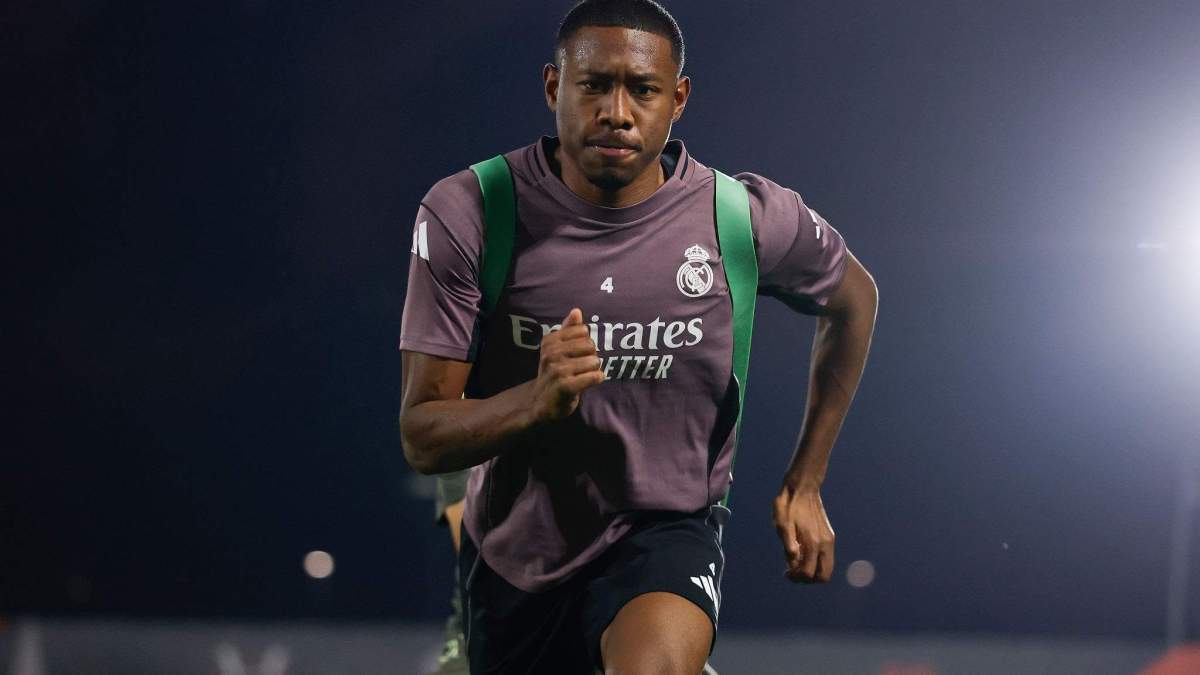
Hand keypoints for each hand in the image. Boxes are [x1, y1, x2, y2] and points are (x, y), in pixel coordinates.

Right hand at [529, 307, 604, 422]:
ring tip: (582, 377)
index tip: (576, 355)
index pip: (583, 331)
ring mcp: (557, 370)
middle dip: (590, 357)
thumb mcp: (557, 350)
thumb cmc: (553, 374)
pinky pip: (594, 377)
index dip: (584, 343)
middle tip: (580, 368)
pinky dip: (596, 379)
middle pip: (590, 345)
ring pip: (594, 361)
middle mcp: (551, 353)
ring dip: (593, 370)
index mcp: (549, 341)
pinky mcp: (565, 386)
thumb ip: (568, 330)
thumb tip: (577, 311)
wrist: (539, 404)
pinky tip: (588, 383)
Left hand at [772, 483, 834, 582]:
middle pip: (823, 576)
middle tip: (792, 571)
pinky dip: (815, 562)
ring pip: (826, 568)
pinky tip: (802, 552)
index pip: (809, 574)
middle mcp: (825, 544)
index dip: (796, 577)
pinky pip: (826, 558)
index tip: (785, 571)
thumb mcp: (781, 522)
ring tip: (796, 561)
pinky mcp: (829, 536)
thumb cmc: (788, 505)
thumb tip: (792, 560)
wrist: (802, 487)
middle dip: (808, 579)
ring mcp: (829, 540)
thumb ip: (787, 542)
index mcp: (813, 542)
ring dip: (812, 571)